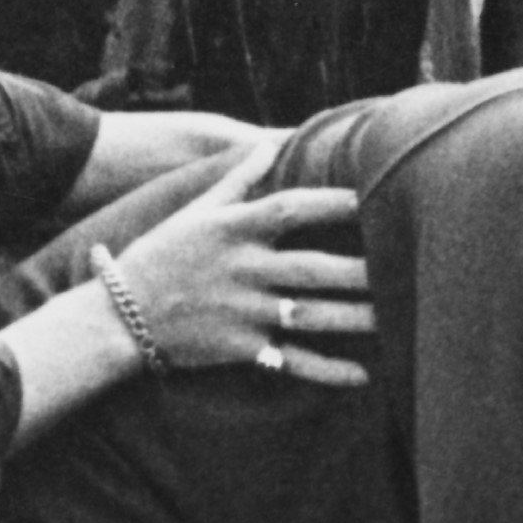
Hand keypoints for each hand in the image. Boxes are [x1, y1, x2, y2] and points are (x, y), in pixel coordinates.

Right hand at [107, 138, 377, 385]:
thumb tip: (269, 146)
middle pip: (312, 267)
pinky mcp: (242, 349)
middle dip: (358, 270)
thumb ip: (236, 181)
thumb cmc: (161, 255)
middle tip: (402, 268)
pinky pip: (293, 362)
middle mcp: (242, 270)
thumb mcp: (194, 211)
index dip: (332, 202)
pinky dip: (327, 371)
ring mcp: (243, 312)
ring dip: (355, 319)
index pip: (290, 208)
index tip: (370, 198)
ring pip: (310, 316)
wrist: (120, 316)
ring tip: (395, 319)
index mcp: (232, 230)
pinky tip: (363, 376)